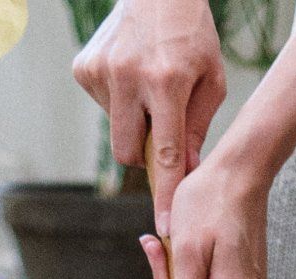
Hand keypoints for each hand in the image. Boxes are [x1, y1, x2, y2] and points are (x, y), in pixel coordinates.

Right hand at [72, 0, 226, 229]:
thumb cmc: (191, 35)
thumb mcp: (211, 80)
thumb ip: (198, 129)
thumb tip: (185, 173)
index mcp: (167, 81)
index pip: (166, 152)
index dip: (166, 193)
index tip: (166, 226)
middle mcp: (129, 76)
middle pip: (129, 152)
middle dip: (145, 155)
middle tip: (162, 131)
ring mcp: (102, 71)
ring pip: (116, 132)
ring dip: (133, 124)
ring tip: (149, 90)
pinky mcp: (84, 68)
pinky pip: (103, 109)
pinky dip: (119, 103)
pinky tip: (131, 77)